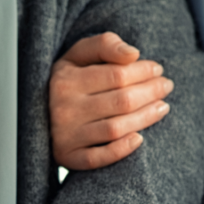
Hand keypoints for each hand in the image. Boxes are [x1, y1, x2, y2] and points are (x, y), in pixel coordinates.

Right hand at [49, 32, 172, 170]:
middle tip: (166, 87)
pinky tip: (140, 139)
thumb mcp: (78, 55)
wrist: (37, 115)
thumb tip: (133, 54)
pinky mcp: (68, 158)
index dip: (143, 72)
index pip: (116, 74)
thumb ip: (104, 45)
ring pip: (115, 128)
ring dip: (145, 118)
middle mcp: (64, 108)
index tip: (158, 70)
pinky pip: (99, 158)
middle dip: (150, 92)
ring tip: (162, 108)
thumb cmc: (67, 81)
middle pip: (121, 101)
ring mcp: (66, 136)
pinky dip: (121, 150)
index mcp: (66, 80)